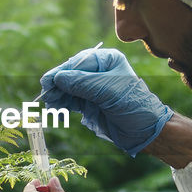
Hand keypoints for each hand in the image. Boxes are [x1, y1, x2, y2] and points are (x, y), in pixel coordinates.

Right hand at [40, 47, 171, 156]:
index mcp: (107, 60)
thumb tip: (58, 78)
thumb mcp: (108, 91)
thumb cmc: (133, 106)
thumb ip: (82, 83)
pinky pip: (71, 101)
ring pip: (68, 89)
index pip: (78, 62)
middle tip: (46, 97)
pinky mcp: (90, 102)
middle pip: (70, 75)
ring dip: (58, 97)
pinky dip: (62, 106)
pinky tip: (58, 112)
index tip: (48, 81)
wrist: (145, 131)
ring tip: (51, 107)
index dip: (62, 71)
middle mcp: (99, 71)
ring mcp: (94, 87)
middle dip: (58, 85)